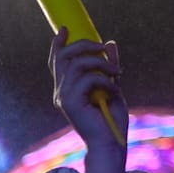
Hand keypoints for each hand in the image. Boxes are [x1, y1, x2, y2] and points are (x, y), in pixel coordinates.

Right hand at [49, 31, 127, 155]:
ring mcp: (63, 97)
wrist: (109, 144)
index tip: (64, 28)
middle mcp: (60, 92)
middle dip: (83, 44)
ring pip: (77, 64)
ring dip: (100, 63)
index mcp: (66, 89)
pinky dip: (105, 80)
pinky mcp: (70, 102)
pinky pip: (88, 78)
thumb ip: (107, 67)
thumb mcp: (111, 86)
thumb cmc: (111, 120)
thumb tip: (109, 44)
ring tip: (117, 73)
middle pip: (64, 57)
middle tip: (103, 46)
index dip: (58, 44)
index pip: (56, 62)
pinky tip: (115, 90)